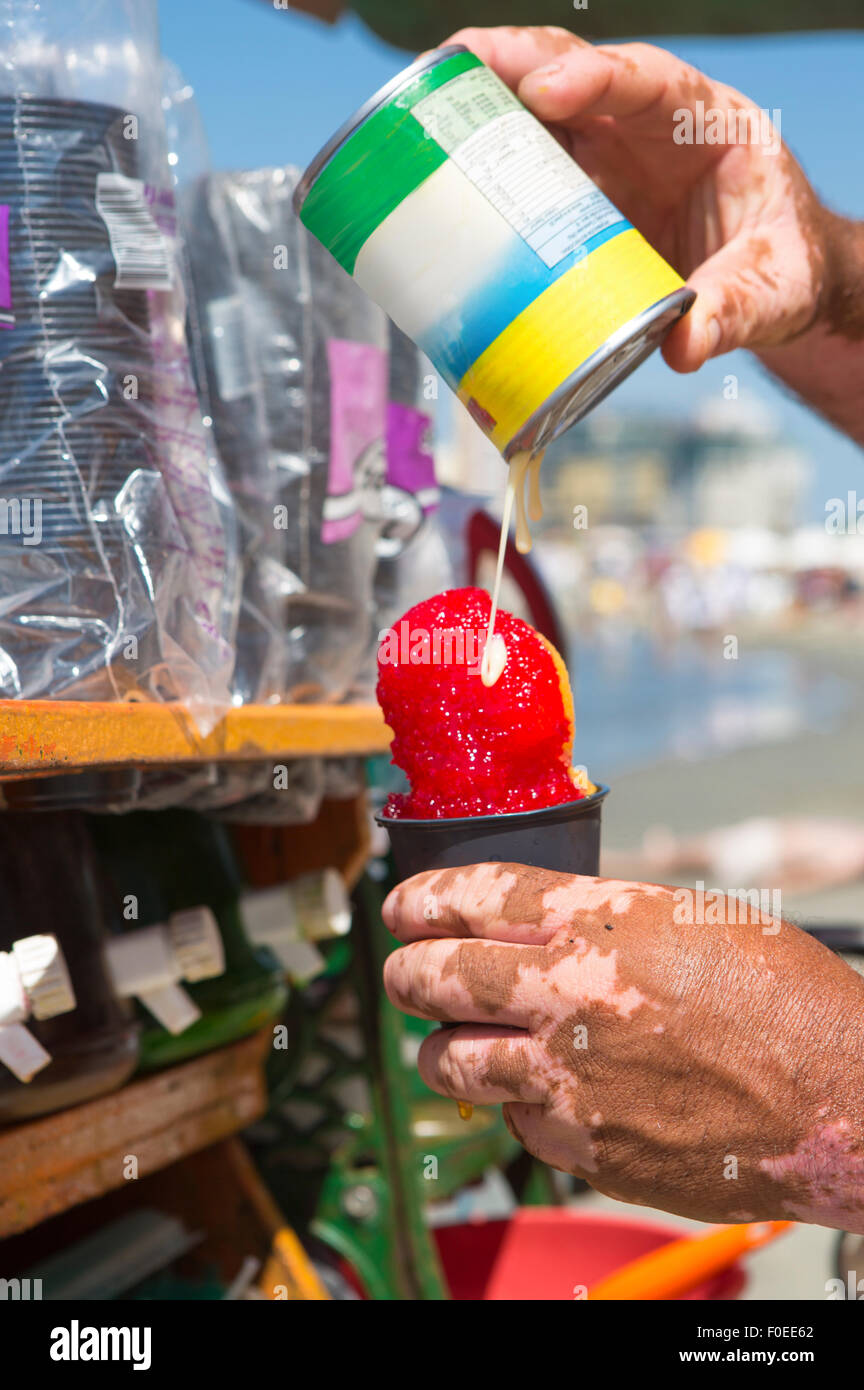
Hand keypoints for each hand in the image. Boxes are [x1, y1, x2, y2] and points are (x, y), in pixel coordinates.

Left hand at [383, 863, 863, 1230]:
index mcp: (599, 922)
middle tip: (405, 972)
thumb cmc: (785, 1002)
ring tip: (456, 1044)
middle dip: (406, 972)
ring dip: (443, 1049)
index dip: (421, 898)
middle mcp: (570, 995)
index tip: (402, 907)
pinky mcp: (582, 1148)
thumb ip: (601, 921)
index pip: (472, 895)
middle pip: (436, 978)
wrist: (842, 1101)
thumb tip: (535, 929)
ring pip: (450, 1064)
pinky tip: (551, 1094)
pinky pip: (516, 1123)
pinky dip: (519, 1107)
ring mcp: (570, 1079)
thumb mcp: (691, 918)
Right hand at [445, 26, 848, 374]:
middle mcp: (648, 126)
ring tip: (421, 110)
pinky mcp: (579, 195)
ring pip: (539, 113)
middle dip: (513, 64)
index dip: (593, 76)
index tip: (543, 92)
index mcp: (706, 124)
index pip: (647, 80)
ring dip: (480, 105)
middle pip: (574, 73)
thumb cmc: (784, 268)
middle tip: (450, 69)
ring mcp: (609, 157)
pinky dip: (482, 163)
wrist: (772, 282)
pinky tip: (437, 171)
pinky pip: (527, 167)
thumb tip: (683, 347)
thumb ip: (737, 311)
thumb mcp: (774, 290)